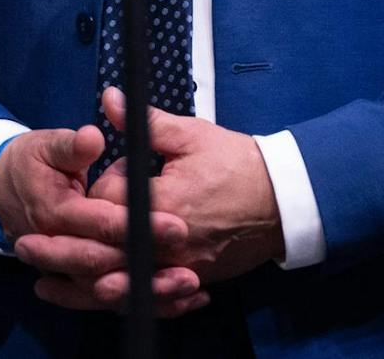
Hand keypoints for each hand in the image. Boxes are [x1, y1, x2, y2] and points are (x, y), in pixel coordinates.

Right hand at [0, 123, 205, 315]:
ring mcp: (65, 266)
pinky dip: (140, 299)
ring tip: (187, 288)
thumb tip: (93, 139)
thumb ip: (72, 146)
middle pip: (105, 264)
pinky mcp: (76, 275)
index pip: (101, 223)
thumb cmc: (33, 163)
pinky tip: (177, 299)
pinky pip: (108, 295)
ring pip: (106, 288)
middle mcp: (59, 246)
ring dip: (146, 291)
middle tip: (188, 267)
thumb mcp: (47, 145)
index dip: (139, 224)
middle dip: (147, 265)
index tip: (176, 224)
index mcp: (55, 212)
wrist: (2, 189)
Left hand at [89, 88, 284, 283]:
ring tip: (142, 219)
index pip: (100, 201)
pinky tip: (157, 244)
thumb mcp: (192, 135)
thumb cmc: (238, 165)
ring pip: (123, 268)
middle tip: (133, 194)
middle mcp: (162, 242)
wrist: (282, 200)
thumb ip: (144, 121)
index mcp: (158, 202)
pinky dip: (144, 269)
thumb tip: (110, 98)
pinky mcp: (189, 281)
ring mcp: (176, 267)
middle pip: (104, 240)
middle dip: (108, 216)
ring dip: (122, 245)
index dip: (108, 180)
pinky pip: (150, 286)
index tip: (128, 169)